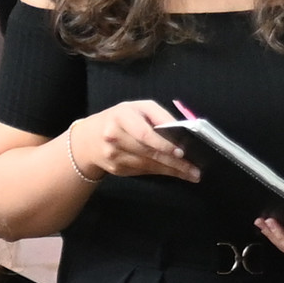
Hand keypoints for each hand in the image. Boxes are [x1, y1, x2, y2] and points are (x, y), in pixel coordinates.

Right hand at [65, 99, 200, 184]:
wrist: (88, 139)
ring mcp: (114, 156)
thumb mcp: (139, 108)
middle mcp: (115, 137)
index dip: (163, 144)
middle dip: (174, 162)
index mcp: (121, 117)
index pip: (144, 133)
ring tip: (192, 174)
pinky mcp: (117, 169)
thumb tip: (182, 130)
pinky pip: (144, 171)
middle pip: (149, 152)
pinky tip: (176, 174)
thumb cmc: (121, 119)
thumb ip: (159, 116)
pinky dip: (162, 172)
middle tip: (195, 169)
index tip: (181, 151)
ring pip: (148, 165)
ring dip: (172, 171)